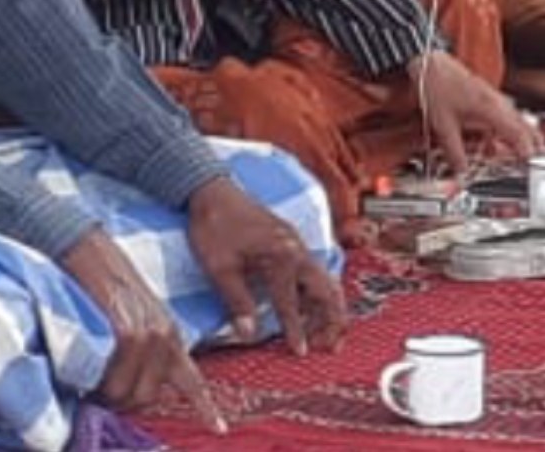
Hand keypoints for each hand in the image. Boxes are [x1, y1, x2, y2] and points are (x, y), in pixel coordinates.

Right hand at [60, 229, 227, 431]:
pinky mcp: (127, 333)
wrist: (94, 252)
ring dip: (108, 396)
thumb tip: (135, 387)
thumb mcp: (139, 317)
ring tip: (92, 381)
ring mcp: (148, 336)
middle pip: (148, 399)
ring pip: (129, 395)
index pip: (193, 380)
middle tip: (102, 392)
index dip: (205, 408)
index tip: (218, 429)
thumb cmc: (109, 285)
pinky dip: (98, 386)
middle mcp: (165, 338)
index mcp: (171, 336)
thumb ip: (146, 349)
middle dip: (124, 402)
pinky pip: (113, 381)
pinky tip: (88, 376)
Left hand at [185, 177, 347, 357]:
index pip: (292, 303)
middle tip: (332, 346)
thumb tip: (249, 335)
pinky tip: (310, 309)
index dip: (296, 331)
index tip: (301, 354)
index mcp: (281, 257)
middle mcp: (296, 251)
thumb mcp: (220, 268)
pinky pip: (313, 273)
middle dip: (332, 319)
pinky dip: (317, 294)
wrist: (212, 191)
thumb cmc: (214, 227)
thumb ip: (237, 302)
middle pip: (326, 289)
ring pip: (324, 281)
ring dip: (328, 308)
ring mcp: (296, 245)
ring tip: (328, 334)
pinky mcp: (291, 244)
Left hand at [407, 50, 538, 174]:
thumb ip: (455, 152)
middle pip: (522, 123)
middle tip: (531, 154)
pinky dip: (504, 126)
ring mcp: (492, 96)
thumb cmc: (437, 87)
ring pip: (513, 118)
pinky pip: (503, 113)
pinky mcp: (486, 95)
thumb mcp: (443, 127)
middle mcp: (496, 101)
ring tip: (513, 147)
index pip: (517, 132)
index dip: (525, 148)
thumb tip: (461, 169)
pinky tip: (493, 135)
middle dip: (529, 140)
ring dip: (515, 134)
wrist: (430, 64)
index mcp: (490, 109)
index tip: (528, 160)